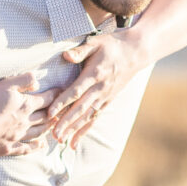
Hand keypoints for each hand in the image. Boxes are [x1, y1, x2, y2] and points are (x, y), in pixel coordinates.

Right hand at [0, 72, 59, 155]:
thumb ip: (23, 81)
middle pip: (46, 117)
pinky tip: (41, 145)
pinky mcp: (9, 147)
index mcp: (25, 105)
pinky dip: (35, 146)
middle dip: (56, 112)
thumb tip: (38, 82)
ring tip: (55, 125)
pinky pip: (26, 148)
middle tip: (64, 110)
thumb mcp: (4, 84)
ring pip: (38, 132)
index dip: (56, 95)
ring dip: (48, 128)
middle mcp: (25, 122)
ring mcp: (18, 136)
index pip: (47, 99)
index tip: (64, 92)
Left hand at [49, 33, 150, 148]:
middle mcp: (99, 89)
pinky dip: (84, 131)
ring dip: (73, 130)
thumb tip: (66, 56)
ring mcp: (104, 97)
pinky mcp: (107, 101)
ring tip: (61, 141)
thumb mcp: (96, 43)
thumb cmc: (112, 45)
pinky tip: (74, 142)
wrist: (135, 52)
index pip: (76, 91)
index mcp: (94, 74)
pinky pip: (94, 118)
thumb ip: (80, 51)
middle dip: (66, 123)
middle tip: (54, 135)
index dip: (63, 102)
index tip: (50, 113)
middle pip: (80, 108)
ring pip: (87, 117)